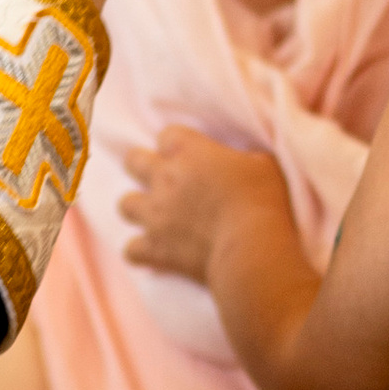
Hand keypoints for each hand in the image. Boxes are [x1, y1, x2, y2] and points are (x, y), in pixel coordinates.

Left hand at [119, 126, 256, 280]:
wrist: (252, 248)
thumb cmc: (263, 201)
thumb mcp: (263, 165)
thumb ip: (241, 159)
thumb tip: (238, 162)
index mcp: (189, 151)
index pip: (167, 135)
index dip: (177, 145)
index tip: (190, 156)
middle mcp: (165, 178)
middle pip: (134, 161)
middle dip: (143, 166)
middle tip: (163, 179)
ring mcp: (155, 214)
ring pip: (125, 204)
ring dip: (138, 208)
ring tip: (155, 215)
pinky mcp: (155, 248)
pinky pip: (131, 250)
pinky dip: (141, 252)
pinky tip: (154, 253)